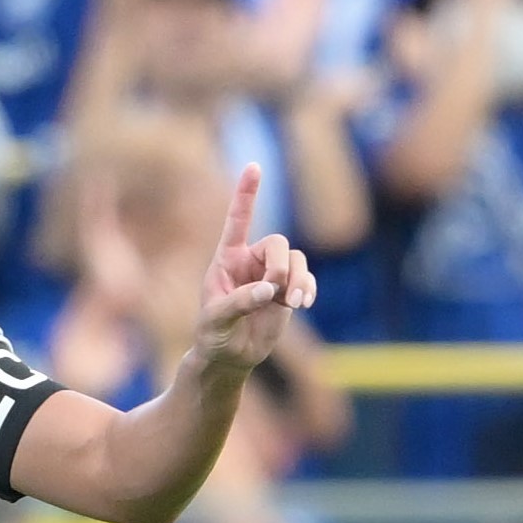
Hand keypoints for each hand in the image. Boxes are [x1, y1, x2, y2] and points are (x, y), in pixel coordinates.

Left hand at [190, 163, 317, 375]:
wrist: (230, 355)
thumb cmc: (214, 334)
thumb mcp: (217, 319)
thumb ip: (239, 301)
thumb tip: (268, 290)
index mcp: (227, 258)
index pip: (238, 220)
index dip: (247, 193)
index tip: (254, 166)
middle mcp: (252, 261)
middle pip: (278, 244)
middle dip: (282, 266)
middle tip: (276, 291)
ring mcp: (272, 275)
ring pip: (297, 260)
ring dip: (300, 280)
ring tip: (295, 303)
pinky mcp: (288, 291)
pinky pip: (306, 279)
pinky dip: (309, 288)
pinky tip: (303, 303)